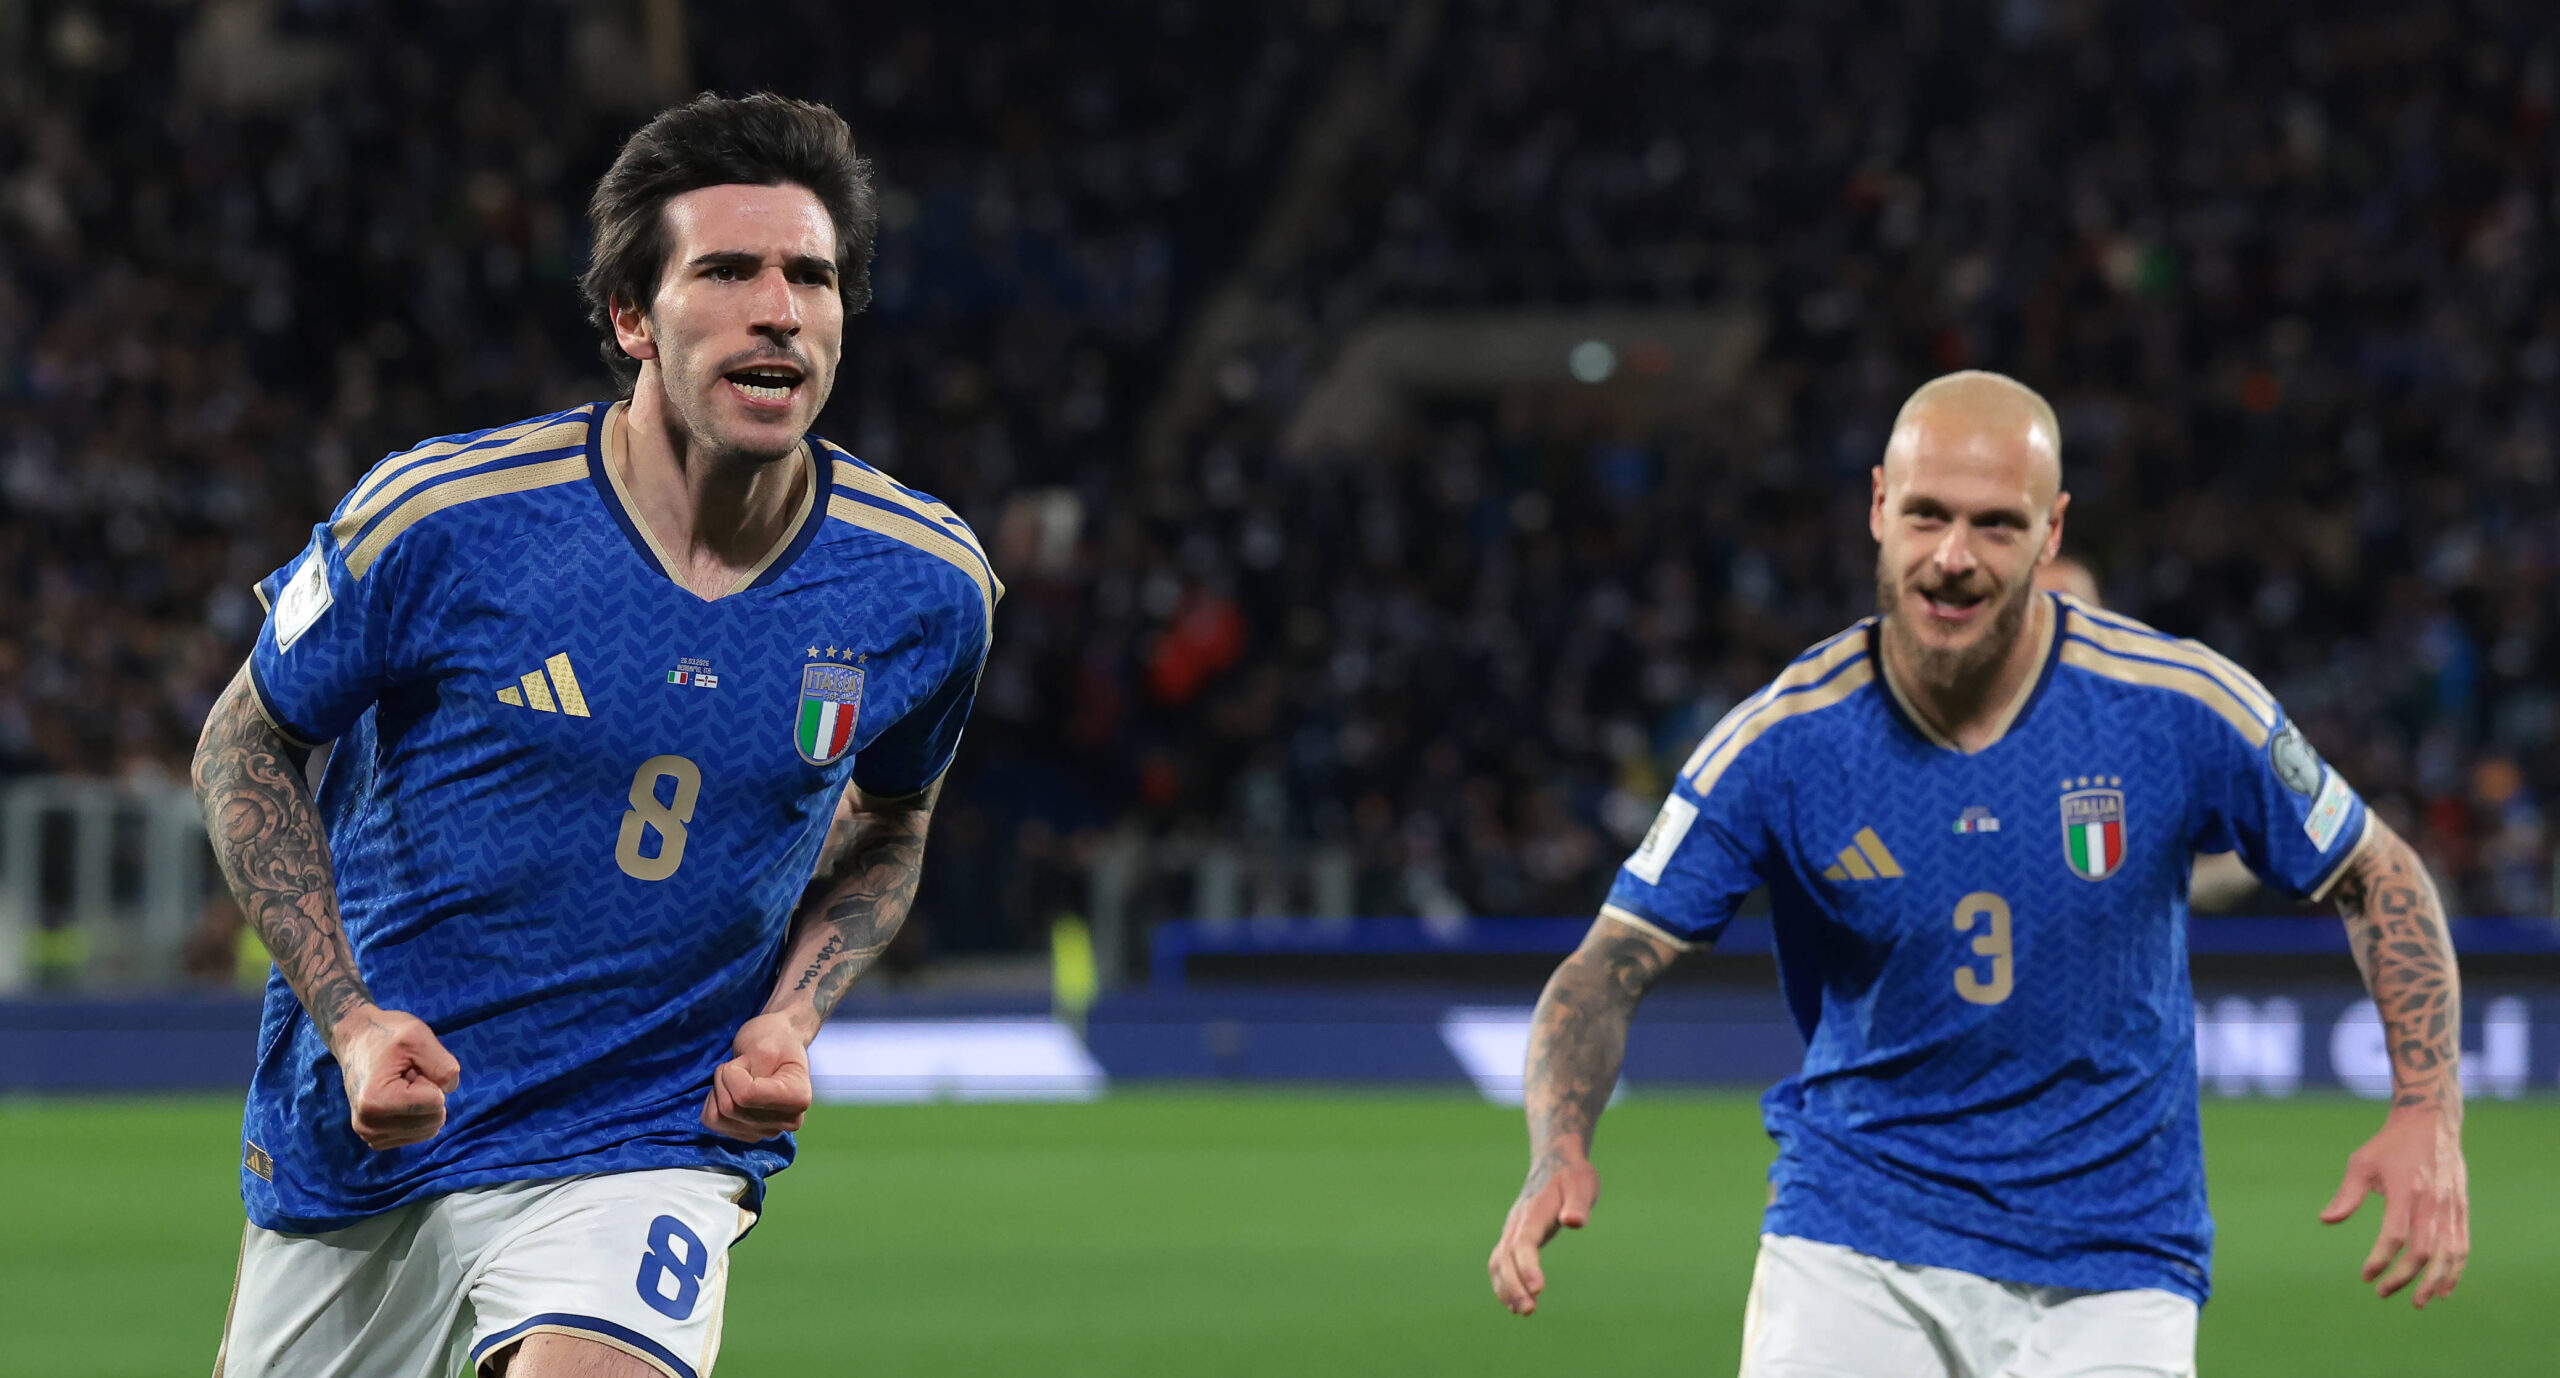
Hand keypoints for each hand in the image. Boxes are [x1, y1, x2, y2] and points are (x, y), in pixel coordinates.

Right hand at [329, 1004, 460, 1151]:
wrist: (356, 1039)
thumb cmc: (386, 1035)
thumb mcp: (418, 1037)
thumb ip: (442, 1065)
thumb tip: (450, 1089)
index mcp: (377, 1101)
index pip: (436, 1103)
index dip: (429, 1079)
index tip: (407, 1066)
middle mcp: (369, 1125)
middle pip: (433, 1120)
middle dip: (428, 1094)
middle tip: (406, 1075)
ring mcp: (370, 1135)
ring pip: (428, 1130)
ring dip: (423, 1106)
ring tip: (401, 1085)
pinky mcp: (376, 1139)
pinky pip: (418, 1135)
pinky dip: (417, 1117)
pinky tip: (399, 1098)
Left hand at [702, 1010, 814, 1141]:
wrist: (779, 1043)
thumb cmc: (775, 1040)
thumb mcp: (763, 1047)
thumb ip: (752, 1071)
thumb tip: (739, 1098)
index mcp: (798, 1098)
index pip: (745, 1096)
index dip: (734, 1073)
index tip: (747, 1059)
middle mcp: (787, 1122)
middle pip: (731, 1108)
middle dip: (724, 1080)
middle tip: (740, 1065)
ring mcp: (767, 1131)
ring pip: (719, 1118)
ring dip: (718, 1091)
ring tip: (736, 1077)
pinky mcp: (747, 1134)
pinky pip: (713, 1123)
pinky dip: (713, 1103)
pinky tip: (730, 1091)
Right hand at [1488, 1152, 1600, 1315]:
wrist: (1555, 1162)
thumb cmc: (1573, 1176)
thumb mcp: (1583, 1185)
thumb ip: (1578, 1204)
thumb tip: (1573, 1222)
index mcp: (1533, 1211)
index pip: (1524, 1242)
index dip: (1528, 1266)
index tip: (1538, 1288)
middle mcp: (1517, 1222)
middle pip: (1505, 1257)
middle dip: (1513, 1285)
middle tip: (1529, 1310)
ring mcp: (1512, 1230)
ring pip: (1498, 1262)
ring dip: (1506, 1288)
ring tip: (1524, 1311)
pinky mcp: (1514, 1237)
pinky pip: (1501, 1263)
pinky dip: (1504, 1284)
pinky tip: (1518, 1303)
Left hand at [2320, 1106, 2468, 1306]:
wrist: (2430, 1123)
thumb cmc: (2390, 1145)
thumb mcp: (2362, 1163)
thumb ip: (2347, 1195)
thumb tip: (2326, 1220)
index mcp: (2406, 1190)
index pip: (2395, 1235)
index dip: (2381, 1259)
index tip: (2365, 1275)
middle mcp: (2432, 1202)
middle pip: (2423, 1251)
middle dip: (2404, 1278)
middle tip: (2382, 1292)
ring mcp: (2451, 1207)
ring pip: (2448, 1254)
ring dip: (2434, 1281)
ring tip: (2418, 1302)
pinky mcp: (2461, 1209)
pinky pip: (2462, 1246)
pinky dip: (2455, 1270)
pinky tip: (2443, 1289)